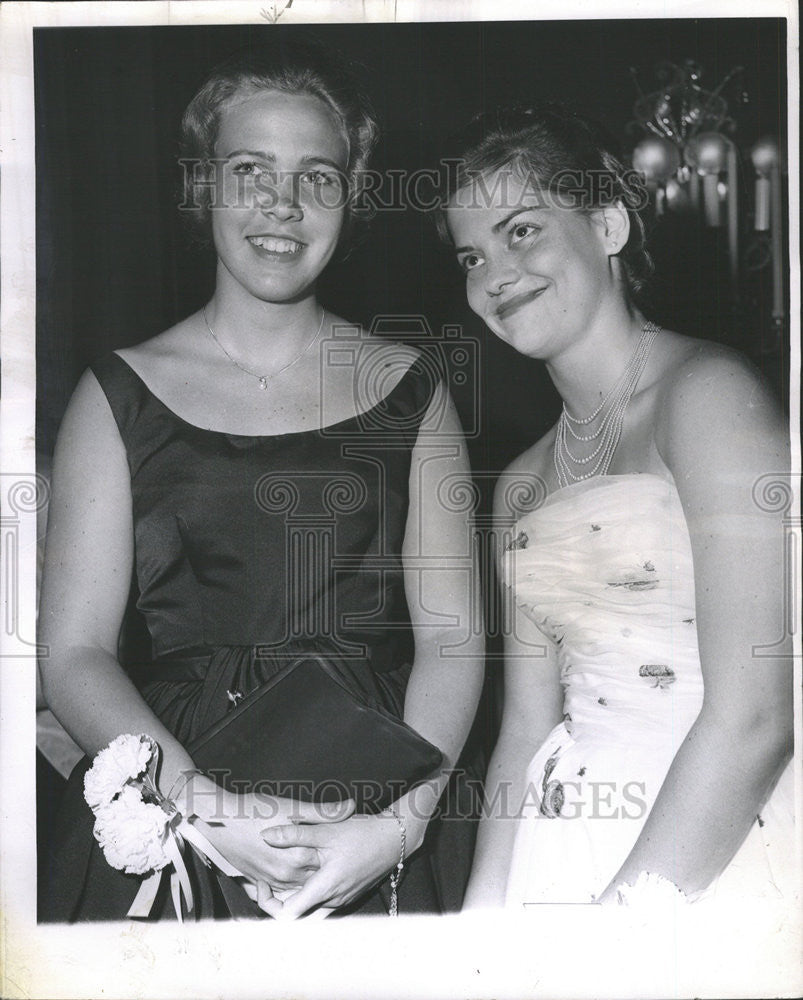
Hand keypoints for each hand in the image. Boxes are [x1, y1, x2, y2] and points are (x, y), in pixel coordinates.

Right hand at [178, 776, 354, 912]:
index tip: (353, 849)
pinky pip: (282, 892)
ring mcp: (272, 881)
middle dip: (329, 870)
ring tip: (326, 868)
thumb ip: (323, 812)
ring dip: (312, 880)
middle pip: (317, 879)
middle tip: (344, 859)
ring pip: (301, 887)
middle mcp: (286, 875)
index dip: (341, 856)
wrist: (218, 821)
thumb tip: (351, 806)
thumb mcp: (291, 806)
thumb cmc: (254, 810)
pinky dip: (293, 887)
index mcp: (298, 857)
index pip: (329, 864)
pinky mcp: (260, 881)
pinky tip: (301, 875)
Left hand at [260, 812, 403, 918]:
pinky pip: (321, 903)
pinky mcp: (346, 895)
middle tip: (263, 883)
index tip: (261, 883)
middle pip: (295, 916)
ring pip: (308, 909)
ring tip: (276, 878)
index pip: (287, 915)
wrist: (394, 839)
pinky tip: (299, 875)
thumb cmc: (363, 833)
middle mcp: (332, 900)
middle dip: (275, 902)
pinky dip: (306, 893)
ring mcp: (341, 900)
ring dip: (290, 898)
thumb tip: (266, 835)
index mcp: (325, 887)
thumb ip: (295, 834)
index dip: (268, 903)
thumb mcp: (327, 829)